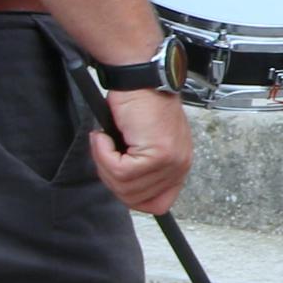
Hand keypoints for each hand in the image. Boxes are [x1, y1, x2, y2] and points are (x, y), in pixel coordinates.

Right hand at [93, 84, 192, 212]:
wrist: (139, 79)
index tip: (117, 179)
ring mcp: (170, 161)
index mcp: (178, 164)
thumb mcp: (143, 143)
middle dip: (110, 179)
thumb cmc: (138, 104)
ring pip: (124, 186)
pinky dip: (103, 154)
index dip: (132, 197)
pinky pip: (119, 171)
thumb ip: (140, 168)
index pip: (158, 204)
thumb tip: (123, 188)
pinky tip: (105, 137)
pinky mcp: (157, 153)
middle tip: (105, 154)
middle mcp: (179, 165)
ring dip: (104, 164)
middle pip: (135, 199)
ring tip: (105, 141)